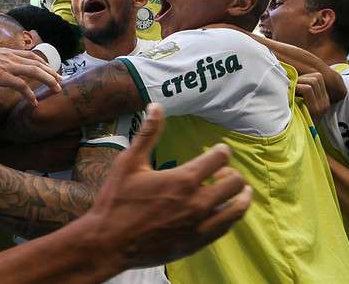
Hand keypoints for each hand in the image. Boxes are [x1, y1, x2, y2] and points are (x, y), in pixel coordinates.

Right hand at [0, 43, 61, 105]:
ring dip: (48, 80)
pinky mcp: (1, 76)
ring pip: (35, 71)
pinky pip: (21, 85)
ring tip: (56, 90)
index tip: (53, 71)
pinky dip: (30, 94)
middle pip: (38, 63)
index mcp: (8, 53)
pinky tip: (34, 102)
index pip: (32, 57)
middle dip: (52, 73)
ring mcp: (7, 66)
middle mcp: (11, 57)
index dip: (45, 64)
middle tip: (61, 81)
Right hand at [85, 104, 251, 268]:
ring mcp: (200, 225)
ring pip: (237, 208)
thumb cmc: (117, 201)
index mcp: (183, 179)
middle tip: (220, 172)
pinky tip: (223, 211)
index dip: (221, 151)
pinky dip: (229, 216)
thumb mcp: (129, 163)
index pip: (219, 158)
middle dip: (230, 172)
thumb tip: (156, 105)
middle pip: (235, 182)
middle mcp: (198, 202)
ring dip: (240, 196)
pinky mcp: (197, 243)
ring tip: (236, 192)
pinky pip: (225, 227)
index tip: (218, 151)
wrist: (109, 243)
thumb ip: (148, 134)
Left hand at [295, 72, 330, 118]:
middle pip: (316, 77)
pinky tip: (291, 95)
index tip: (295, 86)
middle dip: (301, 79)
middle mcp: (325, 103)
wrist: (295, 138)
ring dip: (299, 83)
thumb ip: (303, 92)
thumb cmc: (292, 118)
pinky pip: (307, 89)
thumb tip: (294, 76)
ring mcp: (321, 106)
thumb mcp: (299, 103)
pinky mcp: (315, 109)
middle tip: (292, 89)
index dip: (304, 77)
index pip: (318, 77)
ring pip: (313, 81)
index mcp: (323, 100)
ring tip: (292, 93)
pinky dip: (297, 88)